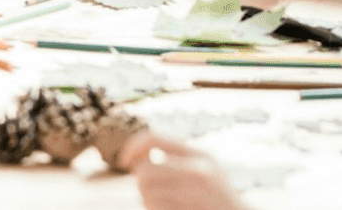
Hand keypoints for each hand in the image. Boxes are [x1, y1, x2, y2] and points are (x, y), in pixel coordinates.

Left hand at [117, 132, 247, 209]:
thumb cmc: (218, 199)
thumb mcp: (208, 170)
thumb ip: (178, 159)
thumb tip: (136, 158)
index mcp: (202, 155)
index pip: (153, 138)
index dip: (132, 146)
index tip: (123, 160)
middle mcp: (199, 172)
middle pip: (144, 170)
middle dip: (140, 181)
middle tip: (148, 188)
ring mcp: (195, 195)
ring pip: (145, 193)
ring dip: (146, 199)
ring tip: (162, 202)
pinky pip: (154, 208)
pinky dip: (154, 209)